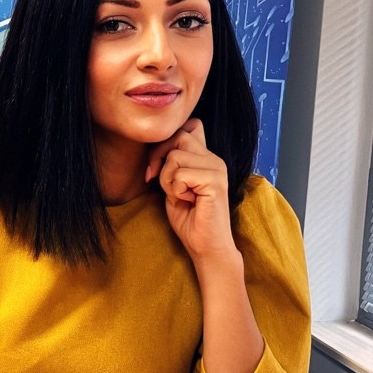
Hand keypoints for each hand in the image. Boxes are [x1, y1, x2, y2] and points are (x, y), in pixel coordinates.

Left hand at [145, 118, 235, 260]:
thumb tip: (156, 145)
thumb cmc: (188, 218)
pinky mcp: (215, 182)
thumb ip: (171, 163)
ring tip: (180, 195)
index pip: (189, 126)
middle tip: (161, 183)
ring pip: (176, 156)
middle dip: (160, 158)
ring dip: (167, 179)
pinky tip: (188, 201)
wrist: (205, 246)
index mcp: (206, 157)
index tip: (155, 167)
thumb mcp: (173, 184)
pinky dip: (175, 190)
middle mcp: (214, 159)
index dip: (166, 142)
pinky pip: (180, 174)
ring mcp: (217, 169)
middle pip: (179, 136)